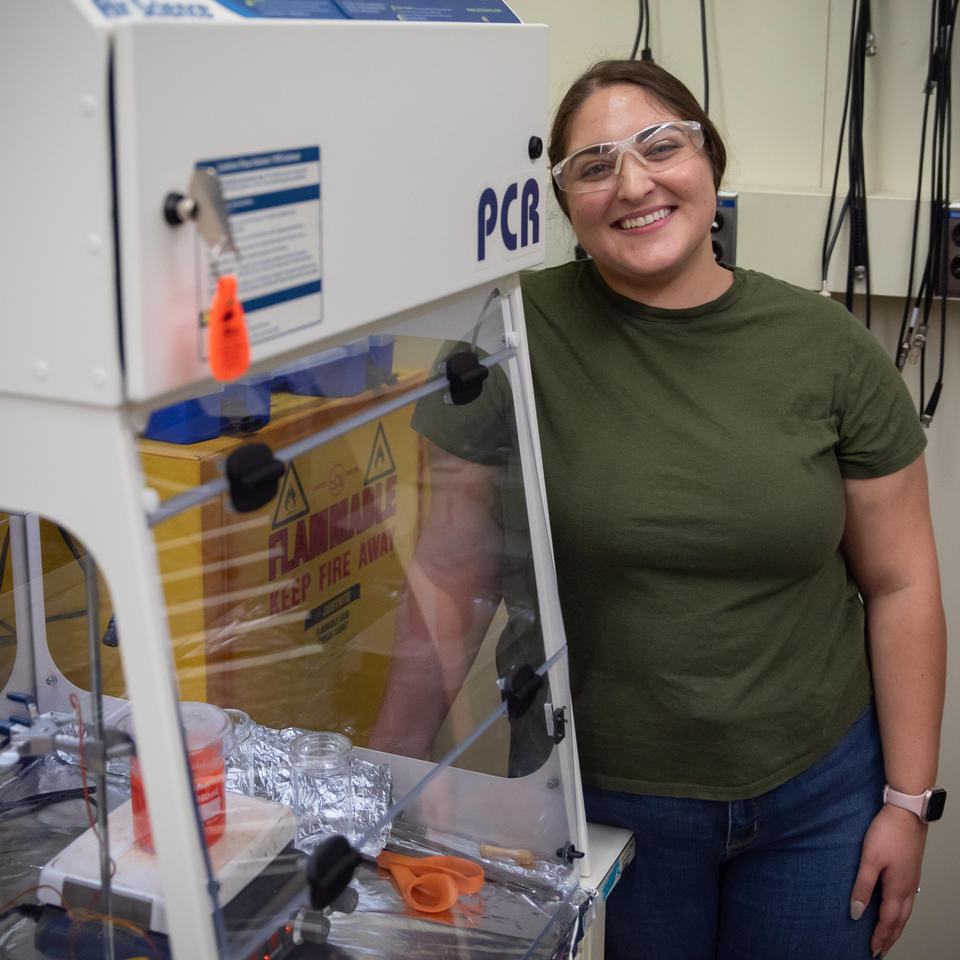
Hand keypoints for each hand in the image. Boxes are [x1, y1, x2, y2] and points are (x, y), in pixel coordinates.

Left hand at [849, 804, 927, 956]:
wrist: (906, 812)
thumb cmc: (887, 833)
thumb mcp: (869, 860)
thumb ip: (862, 887)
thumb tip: (857, 912)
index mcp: (898, 889)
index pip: (889, 921)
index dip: (880, 937)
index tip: (872, 951)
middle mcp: (908, 888)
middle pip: (900, 921)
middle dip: (890, 937)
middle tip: (881, 950)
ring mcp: (912, 879)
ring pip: (905, 911)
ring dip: (897, 926)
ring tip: (888, 935)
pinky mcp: (911, 870)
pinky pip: (907, 900)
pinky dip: (900, 911)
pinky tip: (895, 908)